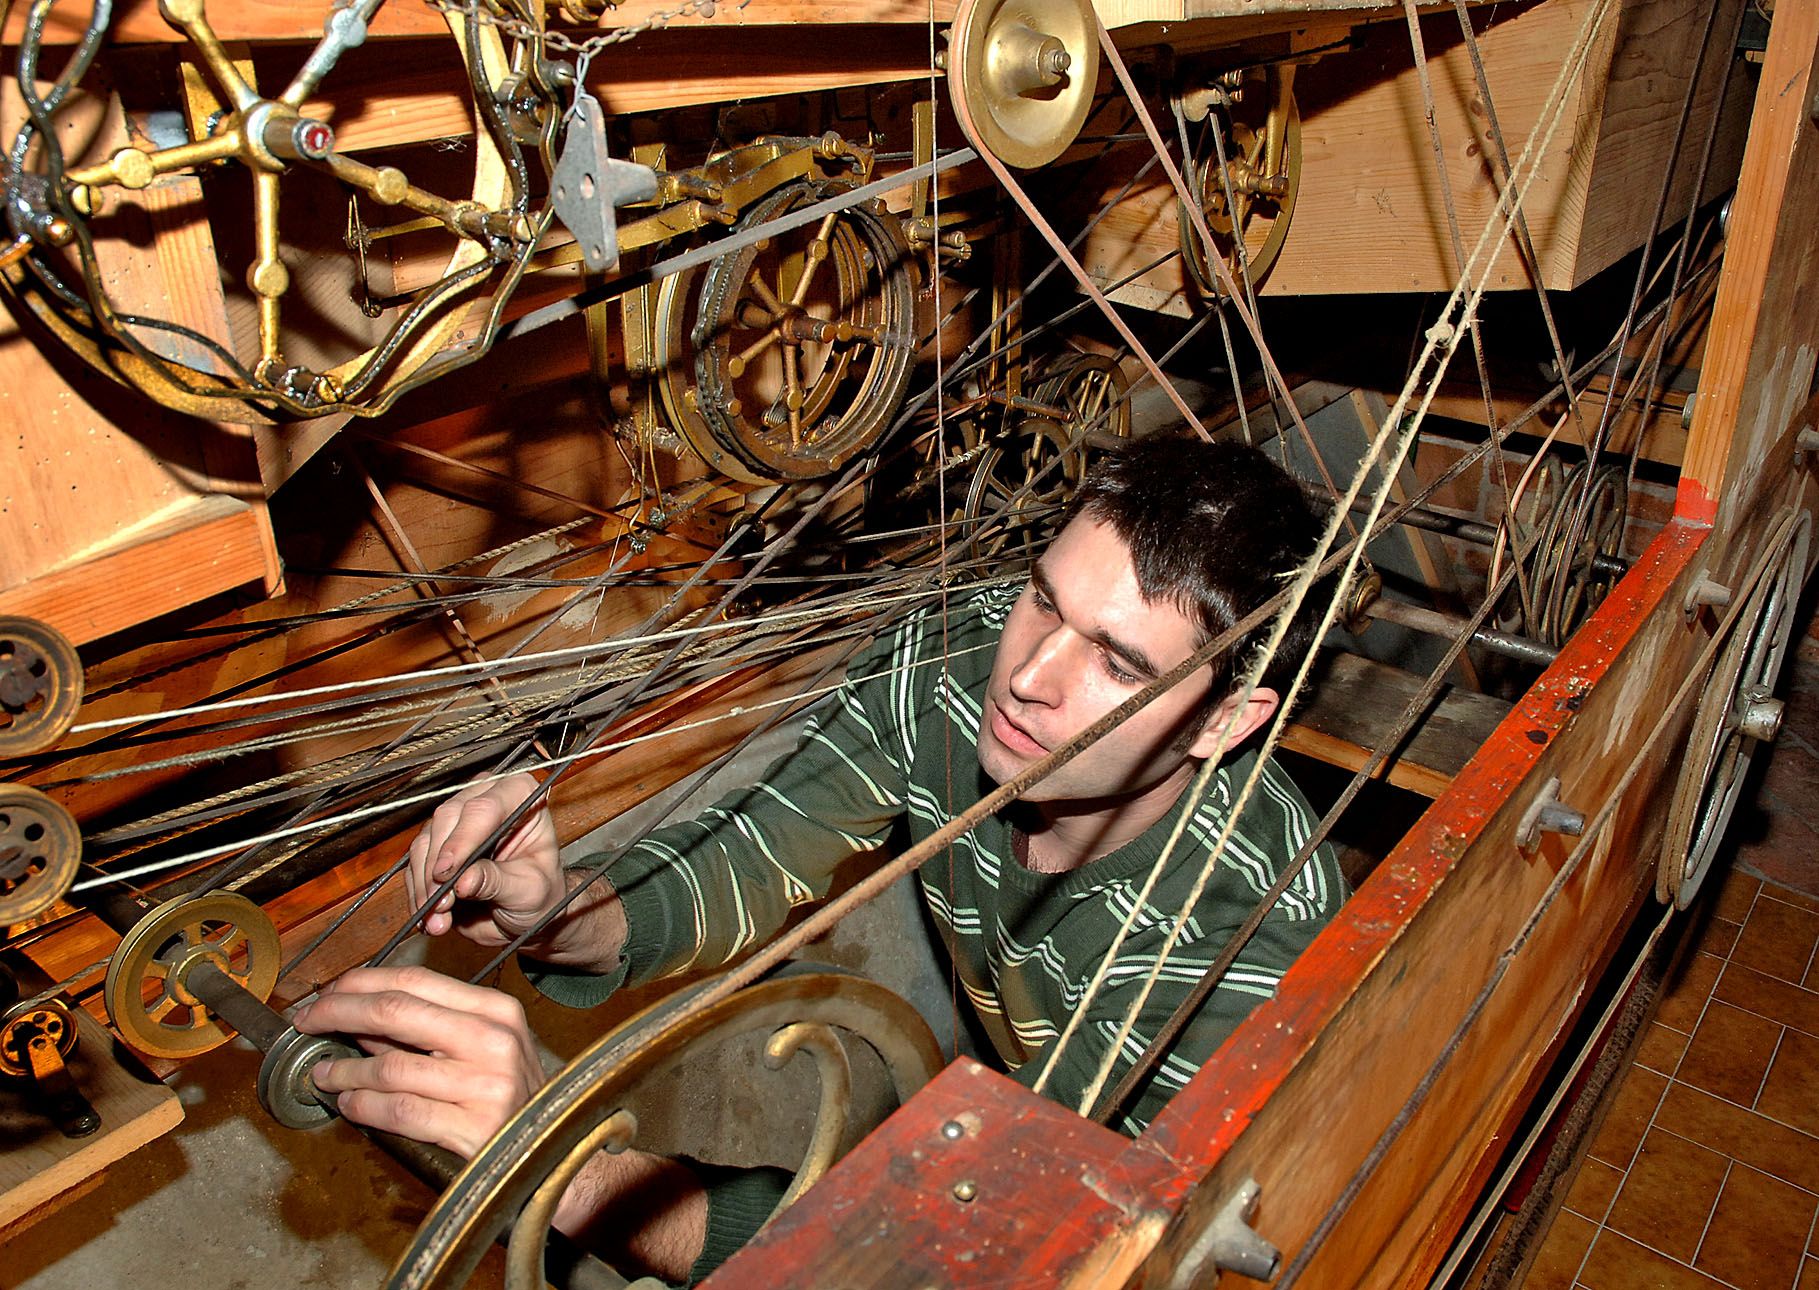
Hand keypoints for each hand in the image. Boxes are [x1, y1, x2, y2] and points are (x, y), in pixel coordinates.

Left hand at [292, 966, 544, 1158]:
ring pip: (390, 1067)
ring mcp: (484, 1084)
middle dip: (339, 1013)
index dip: (361, 984)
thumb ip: (429, 1027)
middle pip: (396, 1013)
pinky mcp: (472, 1127)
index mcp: (495, 1010)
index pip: (415, 981)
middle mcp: (493, 1040)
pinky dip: (364, 1107)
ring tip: (324, 1074)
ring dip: (344, 1071)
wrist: (555, 1148)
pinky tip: (348, 1106)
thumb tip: (359, 1013)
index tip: (327, 995)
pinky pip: (400, 1111)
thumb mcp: (484, 1046)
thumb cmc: (511, 1095)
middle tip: (307, 1021)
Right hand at [407, 773, 562, 945]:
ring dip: (425, 884)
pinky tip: (428, 916)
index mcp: (519, 796)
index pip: (485, 808)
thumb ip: (497, 882)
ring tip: (437, 918)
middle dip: (438, 865)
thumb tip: (464, 881)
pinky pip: (414, 864)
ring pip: (426, 842)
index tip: (448, 872)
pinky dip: (417, 892)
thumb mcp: (529, 891)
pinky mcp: (434, 846)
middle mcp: (484, 800)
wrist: (526, 915)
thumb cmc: (539, 894)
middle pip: (447, 819)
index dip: (462, 839)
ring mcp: (456, 822)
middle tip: (441, 902)